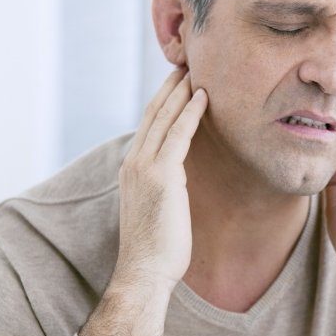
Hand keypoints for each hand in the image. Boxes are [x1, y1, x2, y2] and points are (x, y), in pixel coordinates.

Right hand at [114, 67, 207, 289]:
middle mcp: (134, 160)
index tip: (177, 82)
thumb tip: (179, 168)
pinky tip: (203, 97)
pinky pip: (179, 134)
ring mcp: (145, 166)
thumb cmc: (155, 242)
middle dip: (170, 87)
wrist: (144, 270)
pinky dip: (191, 113)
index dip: (162, 99)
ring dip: (181, 92)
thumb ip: (163, 179)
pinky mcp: (161, 175)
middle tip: (185, 65)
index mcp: (132, 166)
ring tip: (195, 71)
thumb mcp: (156, 203)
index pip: (148, 123)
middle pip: (153, 113)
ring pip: (165, 117)